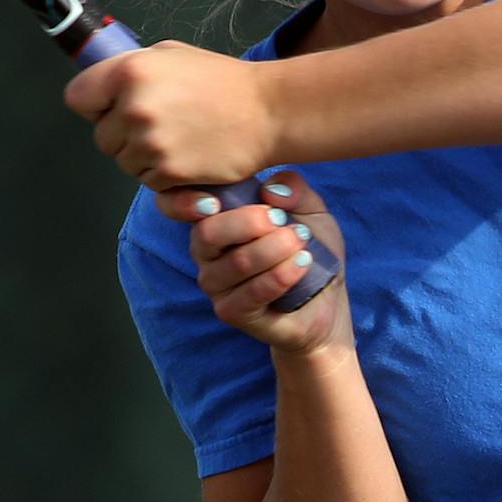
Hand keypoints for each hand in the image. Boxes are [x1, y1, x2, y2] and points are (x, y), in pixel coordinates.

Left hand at [62, 40, 277, 189]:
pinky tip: (188, 154)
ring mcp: (150, 143)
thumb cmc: (222, 81)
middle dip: (122, 133)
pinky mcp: (168, 172)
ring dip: (143, 156)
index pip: (77, 97)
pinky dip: (163, 175)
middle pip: (100, 136)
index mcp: (130, 72)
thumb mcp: (171, 54)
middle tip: (159, 122)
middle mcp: (134, 107)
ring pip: (123, 162)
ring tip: (177, 137)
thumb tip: (103, 84)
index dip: (94, 103)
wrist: (268, 112)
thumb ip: (132, 67)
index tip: (111, 105)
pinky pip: (147, 181)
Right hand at [157, 171, 349, 352]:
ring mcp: (215, 285)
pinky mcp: (231, 312)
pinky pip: (252, 293)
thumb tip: (270, 189)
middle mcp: (205, 252)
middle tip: (282, 220)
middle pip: (207, 233)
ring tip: (301, 243)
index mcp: (214, 218)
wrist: (325, 300)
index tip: (213, 201)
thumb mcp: (310, 209)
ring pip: (237, 262)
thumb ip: (294, 190)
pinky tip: (302, 263)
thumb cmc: (306, 248)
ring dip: (275, 249)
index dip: (184, 202)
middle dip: (248, 222)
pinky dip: (281, 275)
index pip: (176, 206)